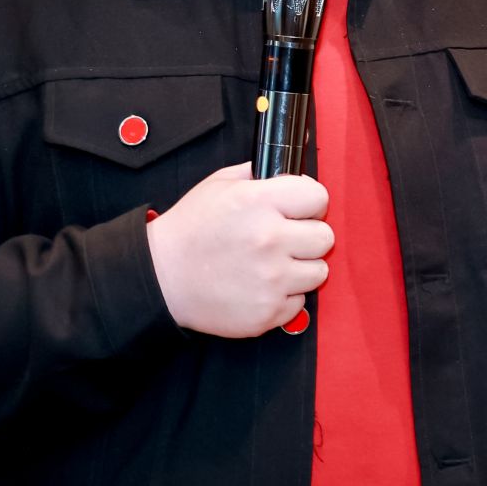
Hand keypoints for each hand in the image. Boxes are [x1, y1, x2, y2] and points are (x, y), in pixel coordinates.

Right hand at [146, 164, 332, 337]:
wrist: (161, 277)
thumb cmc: (190, 230)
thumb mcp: (219, 185)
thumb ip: (258, 176)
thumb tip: (290, 172)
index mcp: (258, 202)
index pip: (319, 197)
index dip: (309, 203)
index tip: (299, 210)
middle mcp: (269, 240)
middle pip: (325, 237)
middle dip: (308, 236)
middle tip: (286, 239)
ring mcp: (270, 279)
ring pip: (318, 272)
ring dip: (301, 268)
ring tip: (273, 265)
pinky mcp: (267, 312)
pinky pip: (299, 302)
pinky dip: (285, 296)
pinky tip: (261, 286)